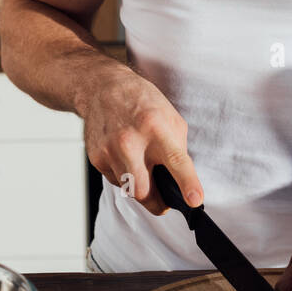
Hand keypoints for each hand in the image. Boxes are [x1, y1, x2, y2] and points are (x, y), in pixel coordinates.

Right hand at [82, 67, 202, 215]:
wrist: (103, 88)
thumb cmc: (141, 101)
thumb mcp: (170, 117)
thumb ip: (177, 148)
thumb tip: (181, 179)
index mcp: (157, 128)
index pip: (176, 161)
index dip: (187, 183)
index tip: (194, 200)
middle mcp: (132, 141)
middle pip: (144, 191)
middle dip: (156, 203)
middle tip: (164, 202)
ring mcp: (111, 151)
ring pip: (129, 190)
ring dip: (139, 186)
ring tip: (141, 166)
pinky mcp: (97, 158)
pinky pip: (115, 181)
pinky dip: (124, 176)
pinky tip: (125, 158)